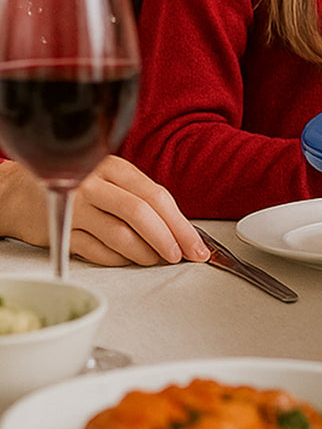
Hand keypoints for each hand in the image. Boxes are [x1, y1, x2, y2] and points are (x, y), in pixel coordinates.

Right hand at [0, 156, 209, 266]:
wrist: (20, 193)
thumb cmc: (77, 187)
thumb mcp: (110, 180)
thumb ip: (139, 196)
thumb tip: (178, 227)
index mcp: (115, 167)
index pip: (156, 195)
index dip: (179, 222)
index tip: (195, 243)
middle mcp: (95, 183)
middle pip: (141, 213)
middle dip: (168, 239)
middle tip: (182, 256)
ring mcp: (75, 207)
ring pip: (120, 235)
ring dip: (144, 253)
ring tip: (156, 260)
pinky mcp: (59, 231)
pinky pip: (96, 251)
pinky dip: (118, 260)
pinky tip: (128, 261)